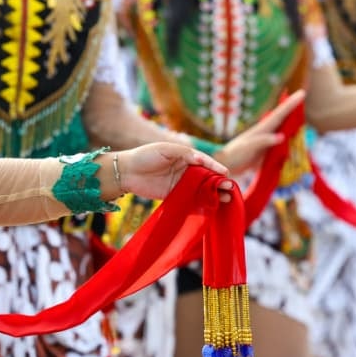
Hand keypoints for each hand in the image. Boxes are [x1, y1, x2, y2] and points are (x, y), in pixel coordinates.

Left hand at [113, 143, 234, 201]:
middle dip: (219, 183)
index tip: (226, 174)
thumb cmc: (145, 155)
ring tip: (226, 200)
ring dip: (214, 194)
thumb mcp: (165, 149)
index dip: (216, 168)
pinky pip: (191, 200)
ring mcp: (180, 184)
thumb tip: (202, 159)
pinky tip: (211, 208)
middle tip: (229, 189)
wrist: (126, 171)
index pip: (205, 163)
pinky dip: (202, 204)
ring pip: (202, 190)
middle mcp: (185, 171)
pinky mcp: (174, 196)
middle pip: (207, 177)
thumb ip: (184, 153)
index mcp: (185, 157)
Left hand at [215, 90, 304, 173]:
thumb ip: (263, 141)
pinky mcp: (267, 152)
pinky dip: (290, 142)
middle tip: (303, 95)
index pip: (280, 114)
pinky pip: (282, 145)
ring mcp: (267, 142)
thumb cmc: (235, 154)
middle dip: (294, 109)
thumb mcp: (248, 147)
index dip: (291, 104)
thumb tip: (281, 136)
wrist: (227, 165)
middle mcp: (266, 133)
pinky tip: (295, 141)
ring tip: (301, 116)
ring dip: (293, 124)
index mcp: (262, 129)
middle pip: (284, 119)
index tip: (301, 93)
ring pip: (284, 131)